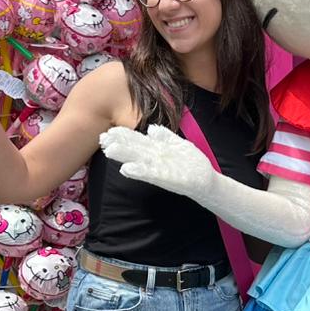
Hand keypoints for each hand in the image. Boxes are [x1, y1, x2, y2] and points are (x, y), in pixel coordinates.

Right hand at [100, 124, 214, 197]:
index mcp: (158, 150)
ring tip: (110, 151)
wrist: (206, 181)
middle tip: (102, 139)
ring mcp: (161, 170)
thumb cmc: (191, 163)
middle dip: (119, 144)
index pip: (138, 141)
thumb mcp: (179, 145)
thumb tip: (151, 128)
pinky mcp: (168, 180)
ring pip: (139, 161)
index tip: (109, 131)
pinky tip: (127, 169)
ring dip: (125, 156)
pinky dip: (140, 171)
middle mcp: (156, 160)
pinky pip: (152, 174)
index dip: (124, 136)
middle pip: (135, 150)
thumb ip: (165, 137)